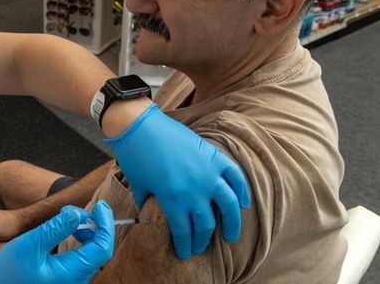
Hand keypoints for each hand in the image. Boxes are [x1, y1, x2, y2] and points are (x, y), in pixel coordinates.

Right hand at [0, 201, 114, 283]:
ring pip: (90, 253)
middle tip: (76, 210)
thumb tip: (77, 214)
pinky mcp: (65, 278)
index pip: (102, 247)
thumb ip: (56, 228)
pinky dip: (78, 241)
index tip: (101, 205)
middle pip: (98, 249)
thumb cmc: (9, 273)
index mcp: (72, 273)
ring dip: (85, 232)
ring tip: (69, 219)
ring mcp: (71, 280)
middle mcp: (76, 280)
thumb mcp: (30, 244)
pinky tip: (66, 232)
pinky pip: (81, 258)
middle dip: (94, 225)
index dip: (105, 224)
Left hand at [105, 104, 250, 259]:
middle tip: (200, 247)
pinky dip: (242, 190)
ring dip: (232, 224)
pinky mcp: (213, 156)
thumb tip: (148, 214)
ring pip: (228, 205)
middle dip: (202, 240)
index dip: (184, 245)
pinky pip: (235, 176)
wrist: (139, 125)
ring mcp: (207, 172)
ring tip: (231, 237)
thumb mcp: (138, 185)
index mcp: (173, 199)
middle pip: (205, 224)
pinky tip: (244, 203)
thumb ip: (146, 202)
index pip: (183, 231)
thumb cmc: (135, 155)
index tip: (185, 253)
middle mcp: (194, 190)